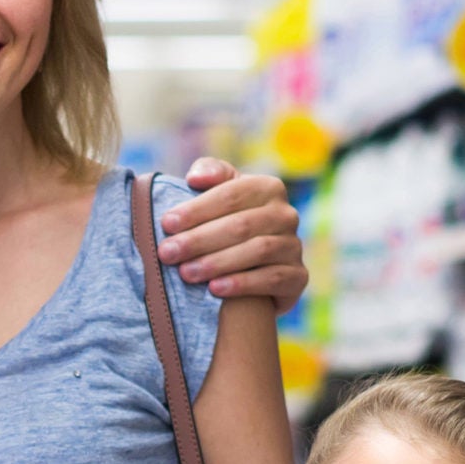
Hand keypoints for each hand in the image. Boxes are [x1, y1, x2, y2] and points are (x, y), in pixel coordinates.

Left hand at [160, 157, 304, 308]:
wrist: (257, 267)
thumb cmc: (229, 222)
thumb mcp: (220, 193)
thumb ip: (210, 174)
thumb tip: (195, 178)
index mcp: (268, 187)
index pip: (230, 195)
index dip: (196, 209)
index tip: (166, 224)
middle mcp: (286, 214)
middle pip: (240, 225)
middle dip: (199, 240)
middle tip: (167, 253)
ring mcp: (294, 246)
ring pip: (257, 251)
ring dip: (217, 262)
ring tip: (186, 273)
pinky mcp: (298, 277)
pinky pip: (272, 279)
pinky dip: (242, 284)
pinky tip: (215, 289)